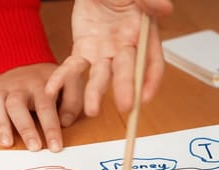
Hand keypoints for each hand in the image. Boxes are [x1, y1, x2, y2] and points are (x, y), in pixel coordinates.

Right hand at [0, 63, 82, 151]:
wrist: (25, 59)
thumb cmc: (49, 80)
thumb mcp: (68, 83)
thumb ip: (73, 101)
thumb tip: (65, 122)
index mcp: (40, 83)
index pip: (45, 106)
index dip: (51, 127)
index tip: (55, 147)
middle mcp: (18, 85)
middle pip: (17, 104)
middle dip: (25, 127)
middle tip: (33, 148)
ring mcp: (1, 87)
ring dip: (1, 124)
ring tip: (7, 143)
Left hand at [45, 0, 172, 115]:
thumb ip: (149, 1)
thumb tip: (165, 8)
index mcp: (143, 34)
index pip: (152, 62)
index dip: (151, 80)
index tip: (146, 96)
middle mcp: (125, 48)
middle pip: (126, 71)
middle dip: (125, 88)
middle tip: (126, 107)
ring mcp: (103, 53)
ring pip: (99, 76)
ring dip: (95, 93)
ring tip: (91, 110)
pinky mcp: (83, 51)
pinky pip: (72, 68)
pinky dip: (62, 79)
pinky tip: (53, 90)